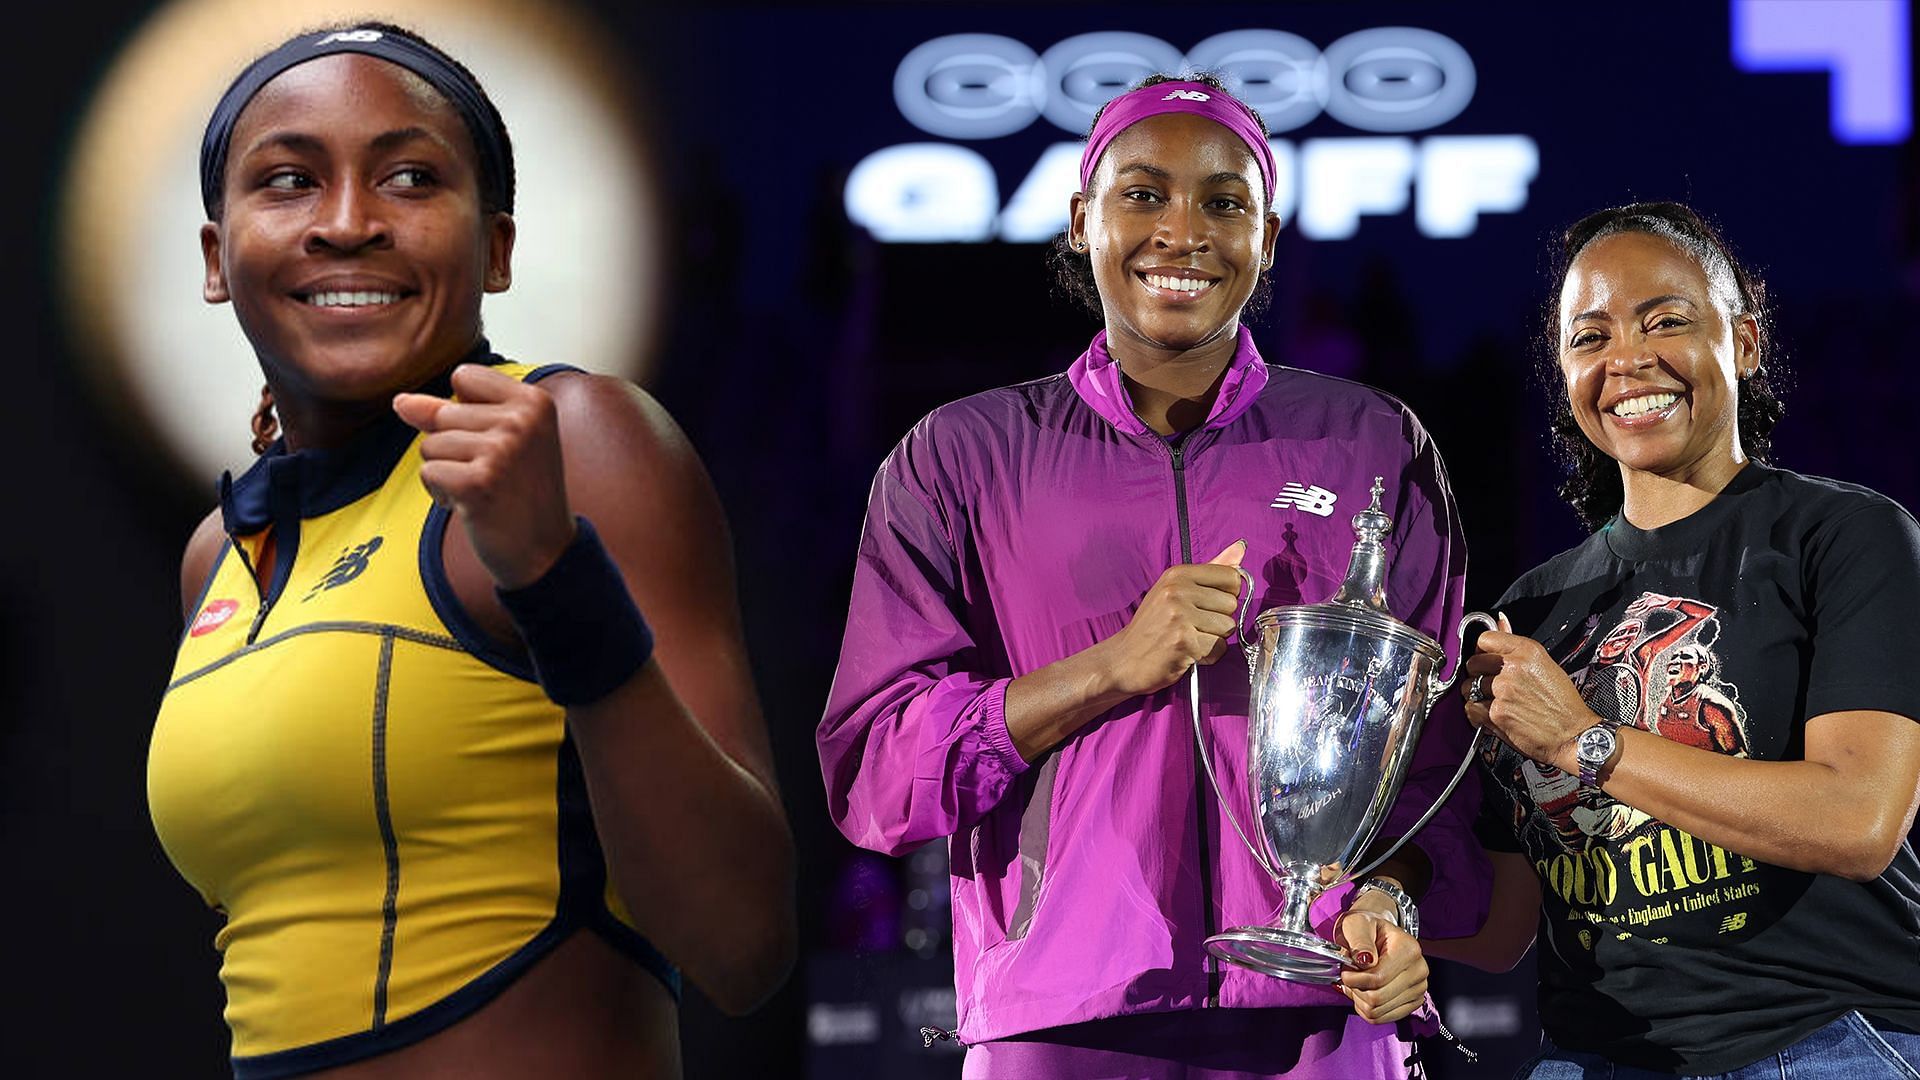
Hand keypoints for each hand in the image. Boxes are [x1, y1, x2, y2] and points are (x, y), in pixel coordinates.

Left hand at [393, 363, 576, 589]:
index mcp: (535, 401)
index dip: (466, 411)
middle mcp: (522, 421)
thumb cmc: (522, 493)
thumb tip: (401, 401)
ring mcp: (502, 452)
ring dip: (446, 472)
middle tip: (493, 474)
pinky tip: (471, 505)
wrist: (545, 551)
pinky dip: (441, 494)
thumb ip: (449, 412)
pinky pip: (428, 473)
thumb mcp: (499, 441)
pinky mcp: (478, 483)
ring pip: (431, 445)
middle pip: (443, 413)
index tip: (497, 441)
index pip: (464, 377)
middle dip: (454, 447)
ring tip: (483, 490)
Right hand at [1099, 541, 1246, 696]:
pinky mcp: (1183, 641)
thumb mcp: (1176, 590)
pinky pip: (1218, 649)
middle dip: (1218, 621)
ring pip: (1228, 627)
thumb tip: (1240, 548)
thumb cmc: (1153, 626)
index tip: (1205, 606)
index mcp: (1178, 574)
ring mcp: (1179, 615)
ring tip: (1189, 640)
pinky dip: (1207, 657)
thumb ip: (1211, 569)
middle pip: (1232, 604)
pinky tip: (1188, 653)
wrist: (1123, 660)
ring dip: (1213, 639)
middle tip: (1192, 627)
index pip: (1231, 577)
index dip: (1225, 596)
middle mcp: (1178, 590)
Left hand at [1335, 903, 1427, 1023]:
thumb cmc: (1367, 929)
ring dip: (1359, 1000)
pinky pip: (1382, 1018)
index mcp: (1409, 950)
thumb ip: (1359, 940)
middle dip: (1355, 990)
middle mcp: (1419, 970)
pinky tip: (1364, 993)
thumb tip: (1365, 960)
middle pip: (1377, 998)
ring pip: (1377, 1011)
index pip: (1378, 979)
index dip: (1354, 979)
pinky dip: (1366, 1009)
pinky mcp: (1413, 1003)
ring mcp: (1418, 989)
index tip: (1345, 970)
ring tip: (1357, 983)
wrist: (1378, 934)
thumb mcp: (1357, 924)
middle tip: (1350, 976)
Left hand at [1463, 613, 1598, 770]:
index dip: (1483, 651)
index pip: (1485, 639)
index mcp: (1527, 651)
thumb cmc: (1563, 704)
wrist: (1573, 735)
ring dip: (1477, 696)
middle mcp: (1513, 667)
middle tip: (1493, 685)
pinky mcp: (1496, 713)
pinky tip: (1493, 715)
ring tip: (1497, 703)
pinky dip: (1477, 715)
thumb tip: (1500, 621)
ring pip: (1469, 687)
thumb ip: (1516, 646)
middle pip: (1473, 663)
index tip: (1487, 660)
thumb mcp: (1545, 665)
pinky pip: (1471, 709)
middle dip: (1479, 675)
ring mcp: (1503, 690)